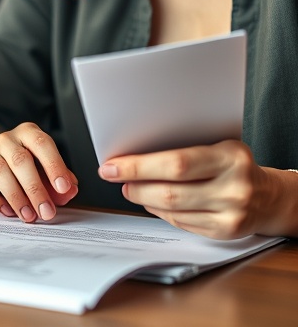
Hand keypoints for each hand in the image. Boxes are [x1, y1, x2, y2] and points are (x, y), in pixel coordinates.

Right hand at [0, 122, 78, 222]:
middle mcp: (5, 139)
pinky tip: (8, 211)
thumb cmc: (20, 171)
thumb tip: (70, 191)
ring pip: (0, 172)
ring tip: (29, 216)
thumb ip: (58, 181)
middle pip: (21, 160)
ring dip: (18, 198)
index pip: (42, 143)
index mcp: (27, 134)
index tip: (63, 188)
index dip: (54, 165)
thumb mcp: (42, 172)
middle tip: (47, 212)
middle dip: (36, 189)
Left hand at [98, 140, 283, 238]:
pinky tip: (152, 202)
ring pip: (172, 210)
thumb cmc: (234, 166)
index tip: (111, 166)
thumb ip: (183, 152)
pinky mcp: (225, 232)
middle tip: (115, 178)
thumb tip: (133, 156)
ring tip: (131, 189)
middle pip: (170, 191)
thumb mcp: (218, 147)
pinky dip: (160, 212)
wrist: (270, 196)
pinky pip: (181, 223)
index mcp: (230, 156)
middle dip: (134, 185)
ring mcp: (231, 213)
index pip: (175, 163)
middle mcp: (234, 186)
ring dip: (143, 199)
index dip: (138, 167)